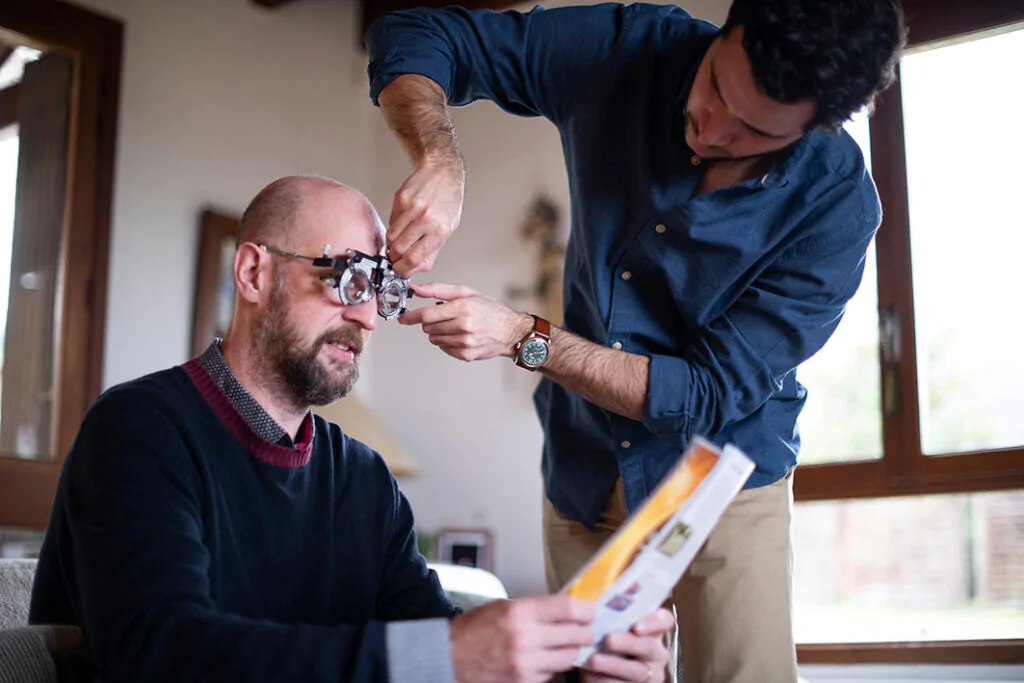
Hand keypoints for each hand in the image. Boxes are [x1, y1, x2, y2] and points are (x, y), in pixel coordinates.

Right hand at [387, 158, 463, 276]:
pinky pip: (391, 221)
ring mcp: (411, 208)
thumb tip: (416, 268)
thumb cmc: (448, 201)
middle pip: (399, 249)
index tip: (400, 271)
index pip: (415, 257)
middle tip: (395, 259)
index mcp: (439, 230)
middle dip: (394, 258)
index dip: (404, 268)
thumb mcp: (448, 229)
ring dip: (391, 244)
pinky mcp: (400, 199)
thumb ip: (432, 250)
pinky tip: (403, 223)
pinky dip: (394, 227)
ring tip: (398, 243)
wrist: (442, 173)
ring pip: (391, 236)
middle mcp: (425, 219)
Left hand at [399, 283, 533, 361]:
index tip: (403, 318)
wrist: (511, 331)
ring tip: (455, 326)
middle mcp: (463, 326)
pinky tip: (460, 336)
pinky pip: (444, 349)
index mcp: (462, 308)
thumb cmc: (490, 310)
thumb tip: (416, 289)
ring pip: (434, 339)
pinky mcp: (466, 354)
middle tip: (444, 317)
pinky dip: (447, 342)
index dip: (411, 316)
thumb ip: (439, 290)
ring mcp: (465, 342)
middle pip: (428, 328)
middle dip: (431, 322)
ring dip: (439, 332)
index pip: (427, 315)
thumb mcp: (467, 293)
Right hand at [450, 596, 595, 682]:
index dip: (586, 609)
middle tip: (586, 630)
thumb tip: (566, 608)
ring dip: (571, 651)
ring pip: (568, 657)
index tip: (592, 611)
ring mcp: (525, 663)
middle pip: (574, 635)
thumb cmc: (474, 629)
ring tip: (567, 645)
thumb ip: (535, 608)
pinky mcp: (523, 682)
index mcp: (519, 612)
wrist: (448, 657)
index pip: (567, 608)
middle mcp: (524, 637)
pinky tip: (545, 659)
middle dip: (585, 632)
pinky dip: (553, 667)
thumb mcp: (503, 606)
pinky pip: (552, 674)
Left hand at [579, 608, 674, 682]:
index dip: (655, 622)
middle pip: (650, 647)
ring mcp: (649, 672)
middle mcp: (655, 651)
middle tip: (610, 639)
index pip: (664, 620)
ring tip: (594, 660)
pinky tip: (591, 675)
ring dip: (614, 665)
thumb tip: (590, 596)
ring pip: (637, 671)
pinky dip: (606, 680)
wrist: (595, 664)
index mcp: (651, 628)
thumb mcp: (608, 620)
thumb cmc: (604, 636)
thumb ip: (607, 609)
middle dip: (629, 643)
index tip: (637, 625)